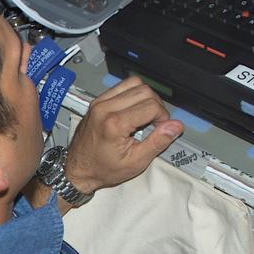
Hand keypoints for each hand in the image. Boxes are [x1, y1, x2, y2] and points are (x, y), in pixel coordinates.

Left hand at [65, 76, 183, 192]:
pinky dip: (132, 94)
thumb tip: (176, 126)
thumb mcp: (136, 162)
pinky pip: (121, 87)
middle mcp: (104, 109)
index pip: (152, 106)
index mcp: (114, 124)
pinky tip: (133, 111)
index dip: (163, 117)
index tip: (160, 129)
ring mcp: (99, 103)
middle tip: (154, 123)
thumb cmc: (103, 169)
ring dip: (145, 97)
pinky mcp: (97, 102)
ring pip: (134, 83)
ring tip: (144, 116)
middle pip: (145, 91)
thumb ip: (158, 142)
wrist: (78, 170)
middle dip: (156, 106)